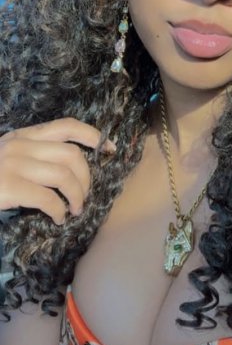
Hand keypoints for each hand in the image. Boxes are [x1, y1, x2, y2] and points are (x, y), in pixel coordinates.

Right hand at [0, 118, 114, 224]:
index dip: (93, 135)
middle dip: (87, 178)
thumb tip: (73, 165)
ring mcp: (13, 165)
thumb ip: (33, 154)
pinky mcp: (8, 187)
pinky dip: (59, 211)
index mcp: (23, 135)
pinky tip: (58, 219)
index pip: (66, 126)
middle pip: (73, 155)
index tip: (109, 148)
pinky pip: (48, 199)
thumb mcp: (8, 155)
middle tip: (85, 196)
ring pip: (65, 176)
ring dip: (77, 196)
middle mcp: (20, 145)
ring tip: (75, 210)